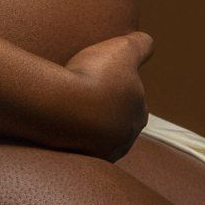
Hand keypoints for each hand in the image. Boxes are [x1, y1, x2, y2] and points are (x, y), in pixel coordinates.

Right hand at [61, 29, 154, 161]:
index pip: (132, 103)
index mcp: (138, 117)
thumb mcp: (123, 49)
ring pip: (94, 139)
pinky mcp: (74, 162)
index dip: (116, 90)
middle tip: (81, 95)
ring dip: (84, 128)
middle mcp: (123, 141)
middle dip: (102, 112)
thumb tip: (148, 42)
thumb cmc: (94, 76)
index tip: (98, 79)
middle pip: (113, 124)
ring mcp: (98, 154)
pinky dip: (67, 139)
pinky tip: (56, 126)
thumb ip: (141, 45)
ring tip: (67, 110)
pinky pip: (73, 149)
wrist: (60, 104)